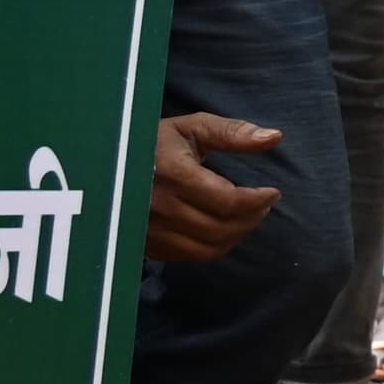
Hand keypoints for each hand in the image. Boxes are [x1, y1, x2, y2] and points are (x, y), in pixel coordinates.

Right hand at [149, 112, 283, 261]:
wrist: (109, 162)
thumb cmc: (157, 141)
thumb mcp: (193, 127)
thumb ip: (233, 133)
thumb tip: (274, 137)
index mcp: (173, 174)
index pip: (227, 200)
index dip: (258, 201)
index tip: (273, 192)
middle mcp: (159, 207)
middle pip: (221, 227)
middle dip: (251, 218)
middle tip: (263, 204)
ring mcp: (150, 230)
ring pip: (209, 247)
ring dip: (237, 235)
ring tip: (247, 216)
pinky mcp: (146, 244)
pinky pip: (191, 256)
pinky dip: (215, 246)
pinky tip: (223, 228)